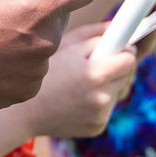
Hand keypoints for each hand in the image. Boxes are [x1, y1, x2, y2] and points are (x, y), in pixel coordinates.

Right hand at [0, 0, 96, 118]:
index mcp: (37, 8)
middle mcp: (45, 42)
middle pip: (61, 17)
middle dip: (42, 8)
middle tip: (7, 8)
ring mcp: (37, 70)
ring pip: (45, 43)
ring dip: (29, 37)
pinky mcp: (26, 91)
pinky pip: (32, 69)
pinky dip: (18, 62)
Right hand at [24, 22, 137, 138]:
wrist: (26, 111)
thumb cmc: (45, 72)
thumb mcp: (66, 45)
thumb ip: (95, 35)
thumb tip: (118, 29)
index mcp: (97, 74)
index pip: (130, 60)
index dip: (123, 53)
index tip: (117, 51)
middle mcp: (103, 97)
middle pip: (128, 77)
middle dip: (117, 69)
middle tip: (96, 66)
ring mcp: (101, 115)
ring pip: (117, 93)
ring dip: (108, 87)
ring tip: (82, 84)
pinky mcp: (97, 127)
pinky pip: (107, 109)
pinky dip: (98, 104)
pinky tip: (78, 100)